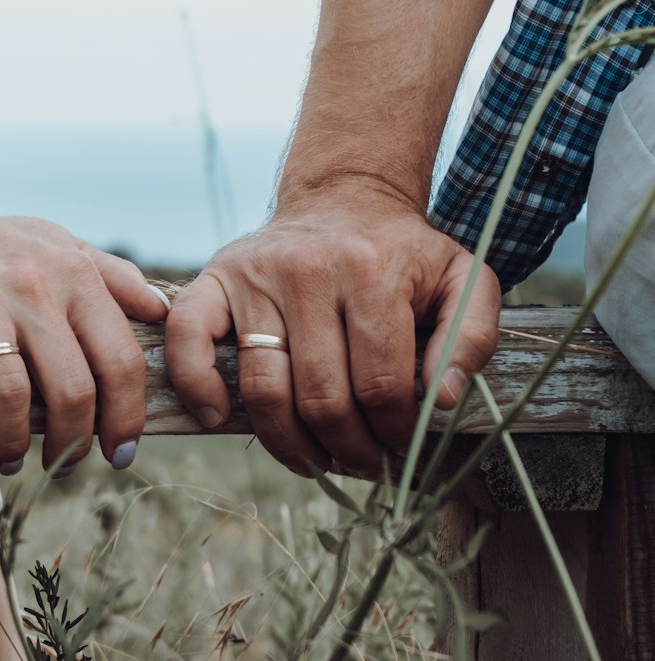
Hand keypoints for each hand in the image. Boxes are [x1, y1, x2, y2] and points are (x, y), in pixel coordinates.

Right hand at [0, 189, 167, 472]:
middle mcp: (33, 281)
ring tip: (9, 458)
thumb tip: (164, 313)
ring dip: (12, 441)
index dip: (125, 417)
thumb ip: (116, 279)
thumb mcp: (64, 247)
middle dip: (70, 442)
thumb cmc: (1, 246)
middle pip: (69, 388)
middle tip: (61, 463)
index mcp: (76, 275)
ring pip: (9, 392)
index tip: (119, 452)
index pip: (118, 361)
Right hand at [165, 179, 500, 477]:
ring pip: (265, 388)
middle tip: (364, 462)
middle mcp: (308, 270)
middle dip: (348, 448)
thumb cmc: (404, 254)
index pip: (380, 384)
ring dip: (291, 444)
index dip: (393, 433)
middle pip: (322, 397)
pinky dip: (198, 386)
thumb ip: (471, 338)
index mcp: (373, 271)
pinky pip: (191, 340)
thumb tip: (441, 402)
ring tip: (318, 458)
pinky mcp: (216, 278)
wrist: (345, 198)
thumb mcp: (463, 281)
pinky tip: (219, 416)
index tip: (401, 445)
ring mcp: (256, 275)